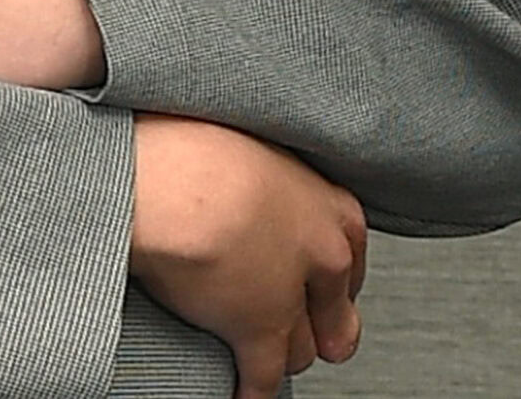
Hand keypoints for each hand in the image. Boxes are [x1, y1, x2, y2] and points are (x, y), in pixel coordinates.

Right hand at [128, 114, 366, 398]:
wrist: (170, 177)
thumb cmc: (194, 146)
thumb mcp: (251, 149)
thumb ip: (266, 182)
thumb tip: (246, 191)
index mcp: (331, 204)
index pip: (349, 263)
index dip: (328, 284)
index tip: (314, 290)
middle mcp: (326, 252)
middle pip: (333, 317)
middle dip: (313, 328)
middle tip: (290, 330)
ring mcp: (295, 296)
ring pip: (300, 350)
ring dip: (275, 354)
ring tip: (247, 348)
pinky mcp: (260, 330)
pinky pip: (264, 379)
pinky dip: (252, 390)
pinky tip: (242, 392)